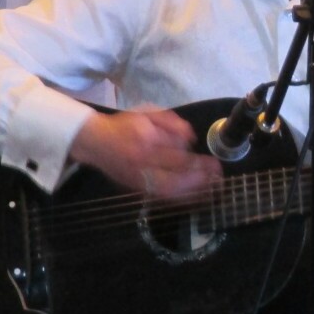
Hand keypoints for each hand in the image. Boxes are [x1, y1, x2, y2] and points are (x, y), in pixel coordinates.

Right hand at [69, 107, 221, 196]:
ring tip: (212, 192)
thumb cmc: (125, 126)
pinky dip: (179, 200)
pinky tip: (194, 200)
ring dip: (192, 193)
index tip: (215, 164)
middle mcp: (141, 162)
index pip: (176, 154)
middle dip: (200, 180)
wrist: (95, 142)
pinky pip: (161, 198)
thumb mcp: (147, 113)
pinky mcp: (136, 188)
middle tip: (218, 180)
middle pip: (175, 176)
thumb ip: (171, 123)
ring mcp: (138, 178)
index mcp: (146, 140)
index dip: (198, 162)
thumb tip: (191, 138)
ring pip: (169, 191)